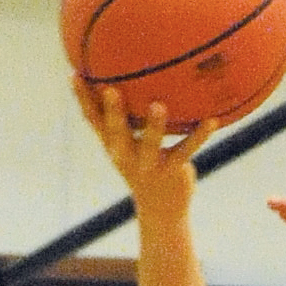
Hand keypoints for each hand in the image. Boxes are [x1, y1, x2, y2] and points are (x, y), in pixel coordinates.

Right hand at [73, 80, 216, 220]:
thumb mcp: (129, 145)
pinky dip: (199, 136)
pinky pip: (186, 151)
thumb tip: (130, 80)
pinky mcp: (172, 171)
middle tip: (110, 90)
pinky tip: (212, 121)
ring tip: (158, 106)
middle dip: (112, 112)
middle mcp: (125, 155)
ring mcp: (148, 165)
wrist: (161, 210)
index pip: (92, 120)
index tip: (74, 74)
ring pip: (149, 145)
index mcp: (112, 145)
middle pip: (115, 132)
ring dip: (154, 126)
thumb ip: (126, 119)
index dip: (82, 99)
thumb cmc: (144, 166)